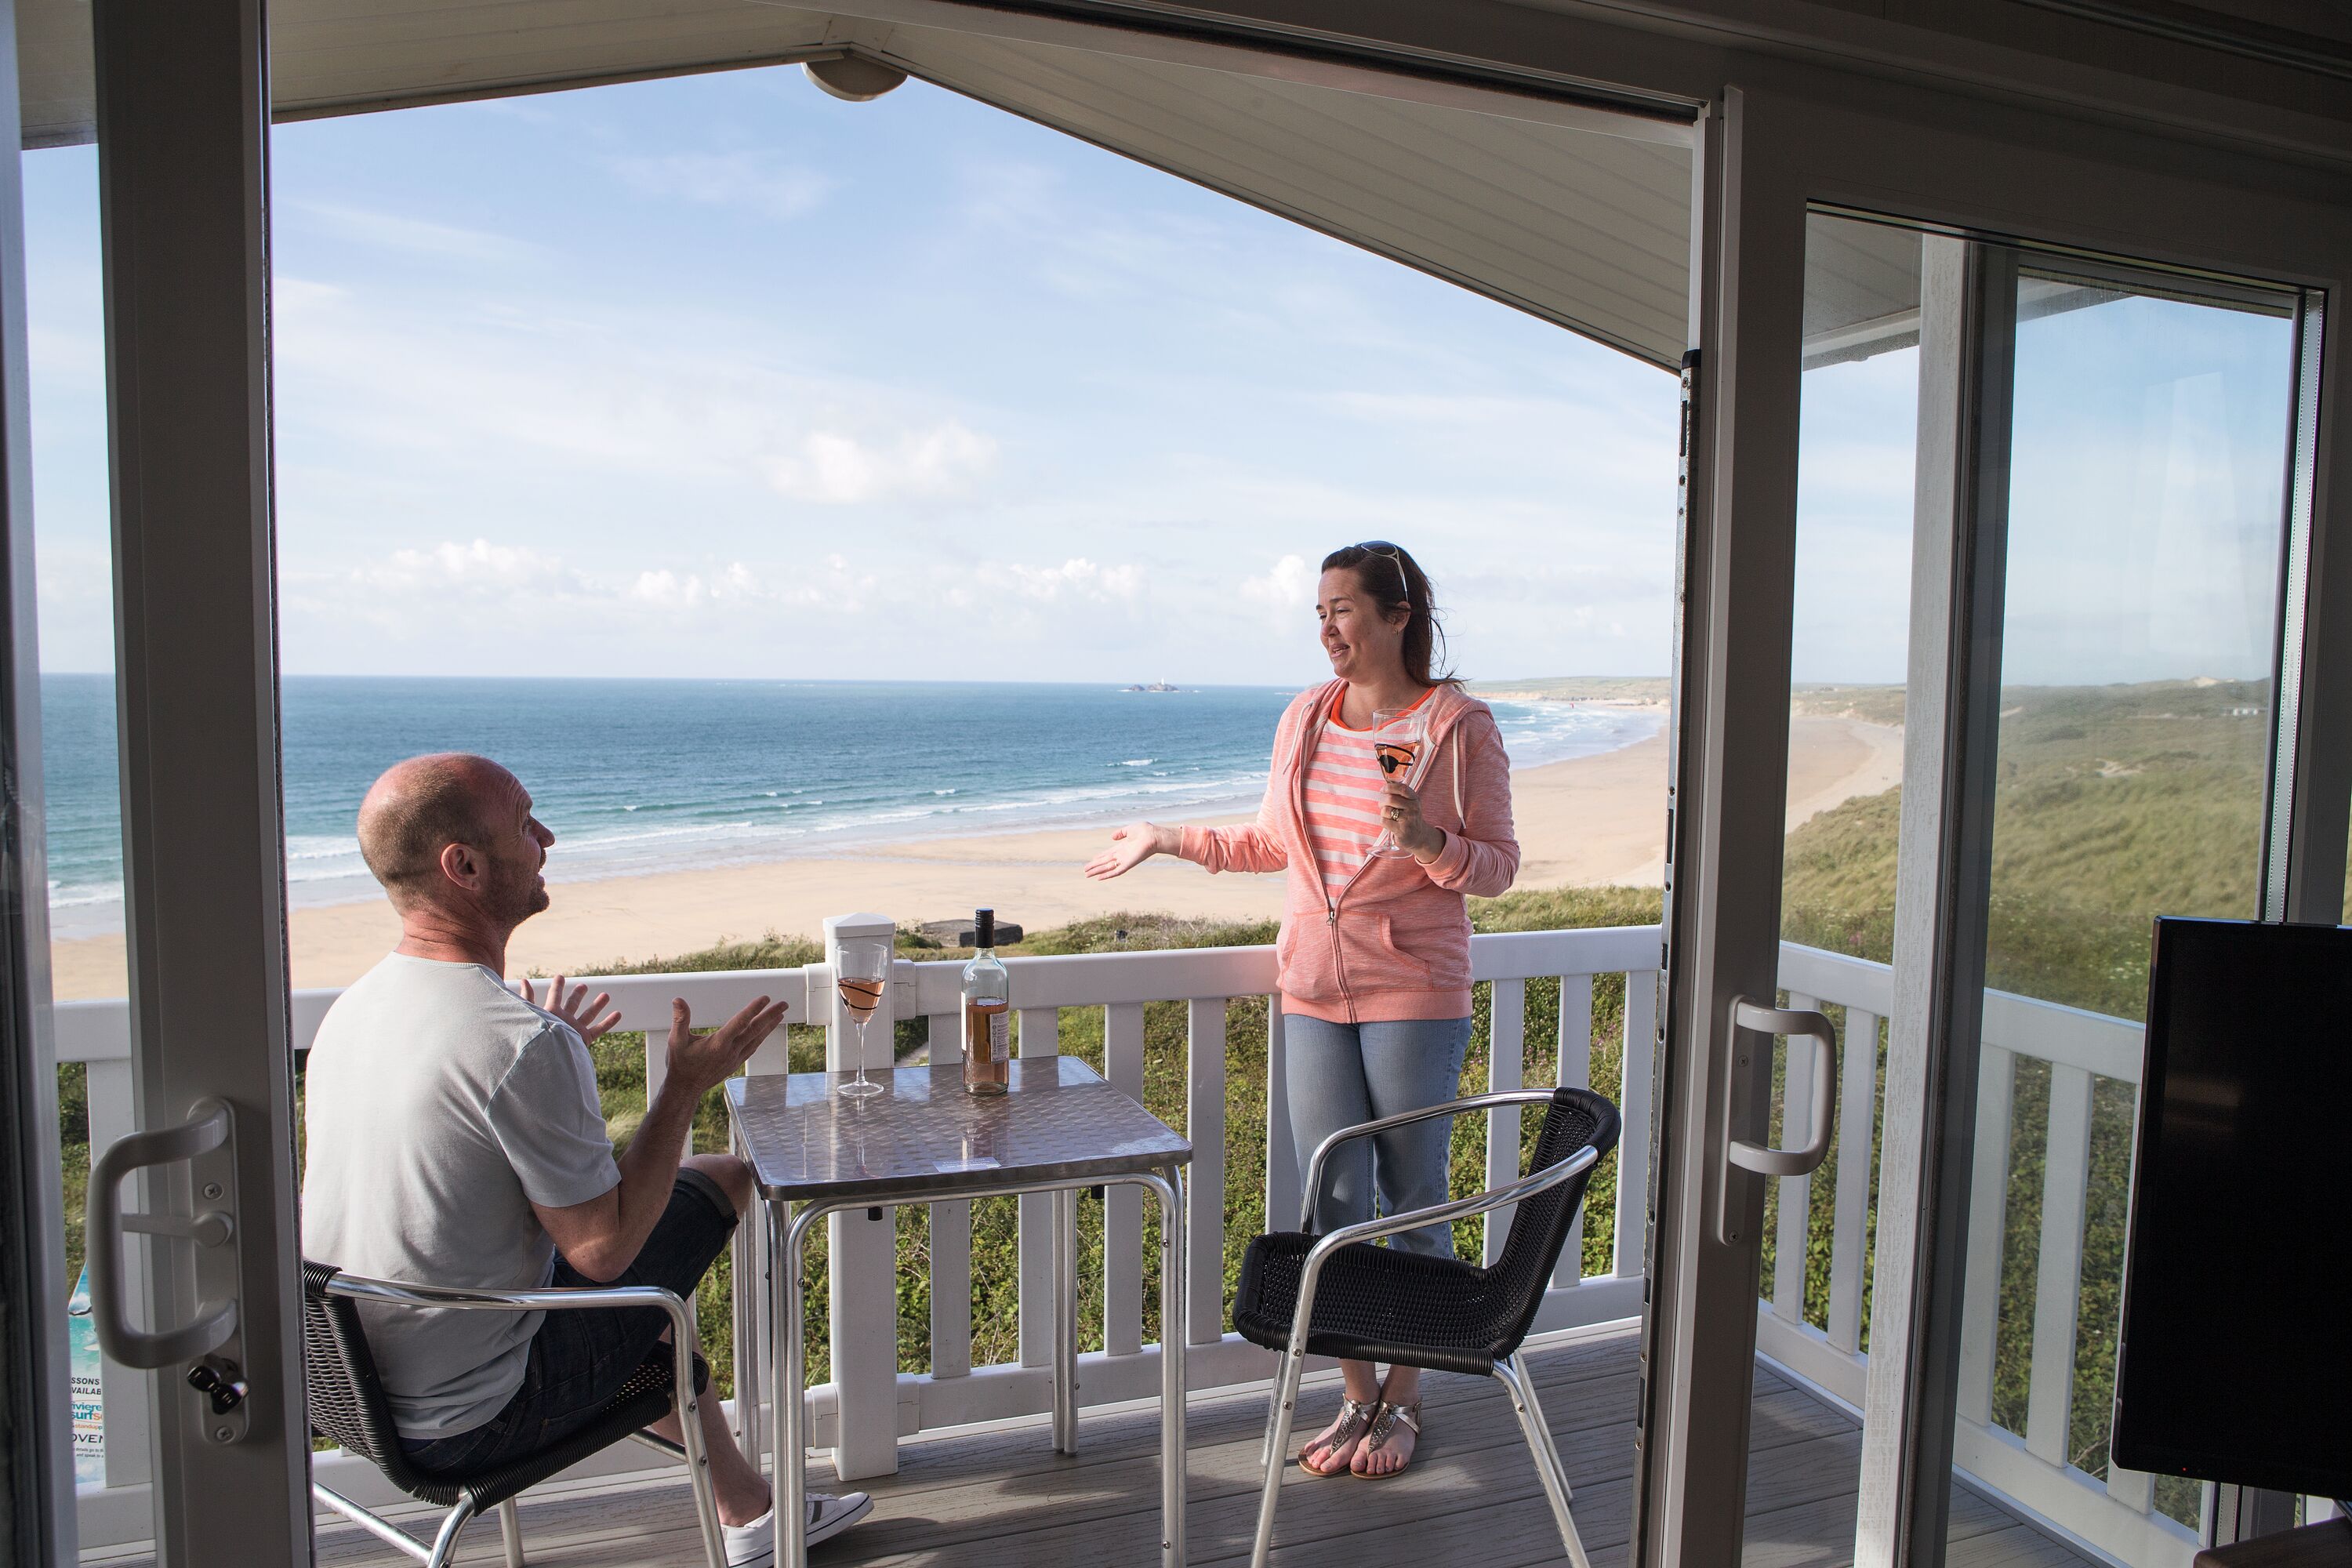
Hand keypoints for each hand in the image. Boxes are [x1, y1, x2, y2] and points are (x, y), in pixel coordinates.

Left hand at [523, 975, 621, 1044]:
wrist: (546, 1057)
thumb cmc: (536, 1034)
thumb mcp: (530, 1012)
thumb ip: (528, 997)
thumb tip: (523, 980)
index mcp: (550, 1013)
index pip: (554, 996)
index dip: (557, 986)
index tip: (560, 977)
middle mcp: (563, 1021)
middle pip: (572, 1005)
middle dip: (578, 995)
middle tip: (583, 986)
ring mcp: (574, 1029)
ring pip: (588, 1015)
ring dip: (597, 1005)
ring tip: (605, 996)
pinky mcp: (583, 1039)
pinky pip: (598, 1030)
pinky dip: (608, 1022)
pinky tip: (618, 1014)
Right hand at [665, 994, 788, 1097]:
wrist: (685, 1088)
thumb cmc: (680, 1064)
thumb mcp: (676, 1040)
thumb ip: (680, 1019)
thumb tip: (678, 1000)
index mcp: (718, 1044)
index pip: (739, 1022)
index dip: (753, 1009)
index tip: (765, 998)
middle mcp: (730, 1051)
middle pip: (755, 1030)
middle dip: (770, 1015)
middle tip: (783, 1004)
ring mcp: (734, 1058)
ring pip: (756, 1039)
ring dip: (769, 1026)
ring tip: (780, 1014)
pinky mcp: (735, 1063)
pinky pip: (752, 1048)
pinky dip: (761, 1038)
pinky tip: (765, 1032)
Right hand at [1085, 822, 1172, 880]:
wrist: (1154, 836)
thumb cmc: (1145, 831)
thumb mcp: (1130, 829)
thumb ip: (1121, 832)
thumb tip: (1112, 836)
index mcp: (1123, 847)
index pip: (1108, 853)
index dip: (1099, 857)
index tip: (1092, 859)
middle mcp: (1122, 855)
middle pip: (1105, 862)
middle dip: (1095, 866)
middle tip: (1085, 870)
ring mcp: (1125, 860)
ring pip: (1107, 868)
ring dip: (1097, 871)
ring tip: (1087, 875)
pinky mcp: (1128, 864)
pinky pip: (1116, 871)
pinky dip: (1107, 875)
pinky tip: (1099, 878)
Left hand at [1382, 779, 1444, 861]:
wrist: (1418, 836)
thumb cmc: (1408, 818)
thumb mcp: (1409, 804)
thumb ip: (1399, 795)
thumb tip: (1384, 787)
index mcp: (1414, 799)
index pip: (1402, 788)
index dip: (1389, 787)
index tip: (1383, 790)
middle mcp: (1413, 808)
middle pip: (1390, 799)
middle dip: (1382, 802)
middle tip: (1382, 806)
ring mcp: (1408, 819)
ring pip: (1386, 810)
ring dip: (1383, 813)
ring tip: (1388, 816)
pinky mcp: (1401, 830)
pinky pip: (1384, 821)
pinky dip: (1384, 822)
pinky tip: (1390, 824)